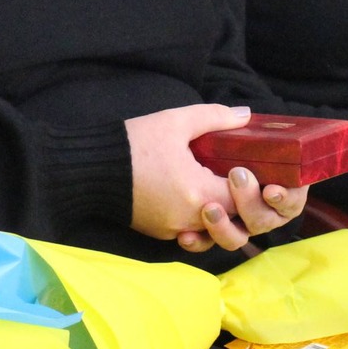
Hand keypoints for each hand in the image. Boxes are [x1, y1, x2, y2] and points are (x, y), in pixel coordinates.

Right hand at [127, 105, 303, 252]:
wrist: (90, 169)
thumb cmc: (133, 144)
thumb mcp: (176, 121)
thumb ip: (215, 117)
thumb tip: (246, 115)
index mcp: (199, 193)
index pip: (245, 198)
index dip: (256, 185)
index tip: (257, 169)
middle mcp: (190, 219)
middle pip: (234, 221)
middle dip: (244, 204)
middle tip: (245, 182)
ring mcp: (174, 229)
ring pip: (214, 233)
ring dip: (222, 216)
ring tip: (222, 191)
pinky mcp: (159, 232)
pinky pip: (191, 233)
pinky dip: (200, 222)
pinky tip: (198, 200)